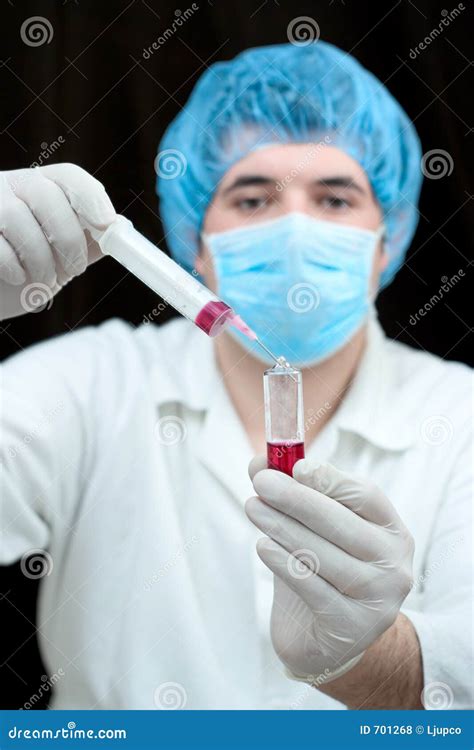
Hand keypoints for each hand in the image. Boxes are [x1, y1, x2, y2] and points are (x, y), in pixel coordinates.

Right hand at [0, 163, 115, 319]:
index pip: (69, 176)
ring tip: (45, 280)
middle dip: (69, 238)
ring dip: (40, 259)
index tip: (106, 225)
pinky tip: (19, 278)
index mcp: (39, 187)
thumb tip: (121, 227)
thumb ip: (88, 242)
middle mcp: (10, 185)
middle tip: (76, 269)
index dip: (90, 198)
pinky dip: (13, 265)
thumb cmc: (23, 272)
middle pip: (47, 195)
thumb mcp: (61, 257)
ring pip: (18, 218)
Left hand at [246, 457, 413, 681]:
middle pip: (341, 523)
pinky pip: (311, 587)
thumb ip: (292, 493)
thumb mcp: (311, 530)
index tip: (296, 466)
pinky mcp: (352, 627)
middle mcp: (394, 564)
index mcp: (391, 531)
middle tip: (261, 482)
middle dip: (296, 499)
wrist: (328, 641)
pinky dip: (283, 563)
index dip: (331, 479)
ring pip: (322, 554)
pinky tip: (262, 546)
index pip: (367, 496)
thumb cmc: (321, 573)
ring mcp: (378, 599)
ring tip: (252, 507)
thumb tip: (258, 461)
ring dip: (282, 527)